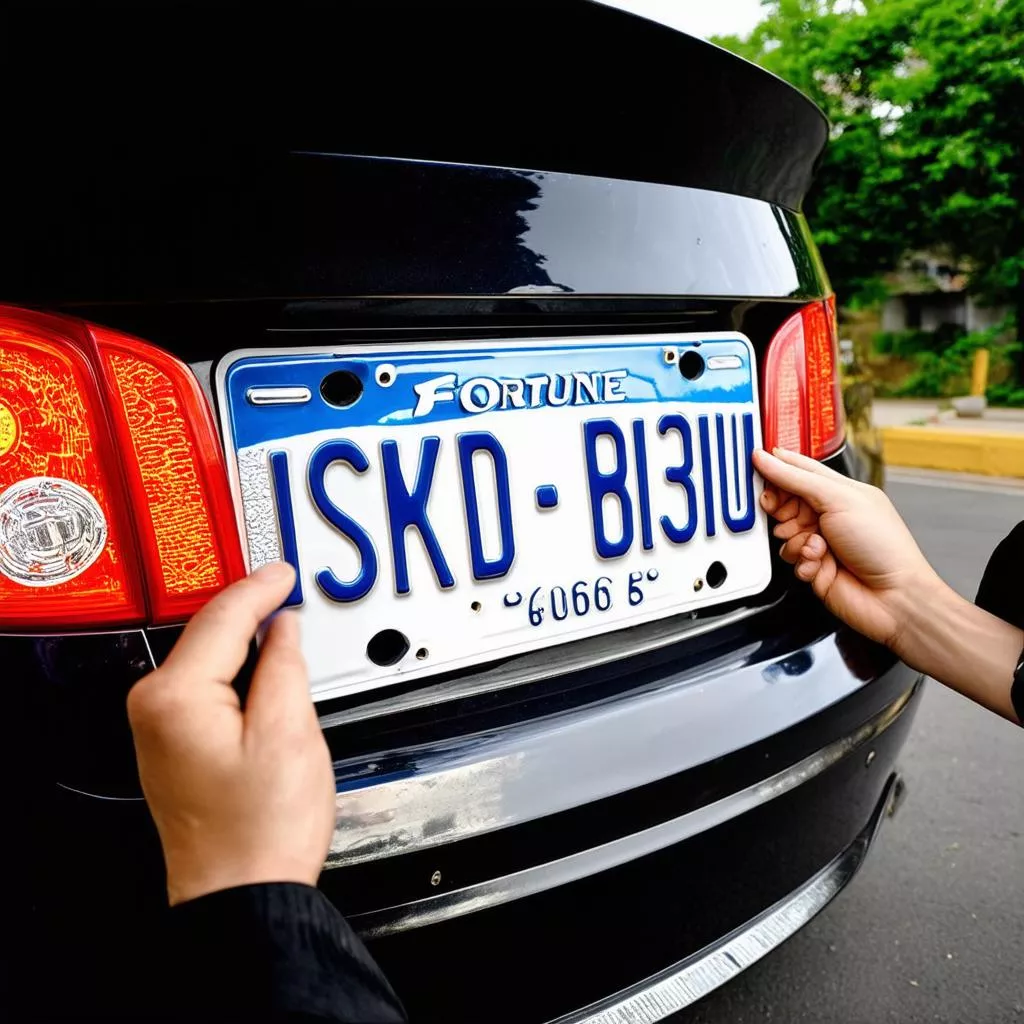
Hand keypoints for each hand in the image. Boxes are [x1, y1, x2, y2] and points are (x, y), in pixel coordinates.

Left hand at [126, 563, 334, 905]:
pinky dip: (235, 663)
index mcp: (177, 698)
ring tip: (278, 611)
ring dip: (243, 633)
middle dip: (249, 604)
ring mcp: (159, 727)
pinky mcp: (174, 743)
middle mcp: (154, 708)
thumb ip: (284, 666)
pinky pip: (205, 683)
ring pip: (207, 656)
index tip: (284, 572)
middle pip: (207, 632)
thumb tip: (282, 629)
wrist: (243, 891)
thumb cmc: (260, 829)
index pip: (223, 618)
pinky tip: (261, 656)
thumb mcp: (289, 732)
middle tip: (283, 580)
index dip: (261, 588)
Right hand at [752, 447, 941, 650]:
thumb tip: (768, 459)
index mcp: (840, 491)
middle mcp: (829, 515)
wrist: (891, 596)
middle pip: (785, 502)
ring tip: (817, 546)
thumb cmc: (883, 545)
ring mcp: (820, 541)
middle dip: (781, 509)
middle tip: (784, 514)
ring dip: (796, 540)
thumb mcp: (838, 499)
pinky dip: (802, 561)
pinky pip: (790, 558)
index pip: (799, 471)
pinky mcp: (813, 566)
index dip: (776, 468)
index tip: (756, 469)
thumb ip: (797, 478)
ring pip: (783, 533)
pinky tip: (821, 563)